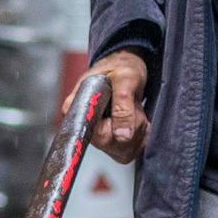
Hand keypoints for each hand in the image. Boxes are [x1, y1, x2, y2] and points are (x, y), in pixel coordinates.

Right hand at [75, 49, 149, 163]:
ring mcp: (98, 136)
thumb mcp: (125, 79)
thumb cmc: (122, 67)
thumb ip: (123, 106)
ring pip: (123, 150)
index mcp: (76, 109)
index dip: (110, 129)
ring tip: (133, 107)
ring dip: (137, 129)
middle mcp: (84, 126)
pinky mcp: (112, 142)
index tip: (119, 114)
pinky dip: (141, 136)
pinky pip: (131, 151)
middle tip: (132, 103)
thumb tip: (122, 136)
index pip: (91, 134)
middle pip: (109, 144)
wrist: (127, 67)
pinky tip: (137, 117)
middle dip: (130, 125)